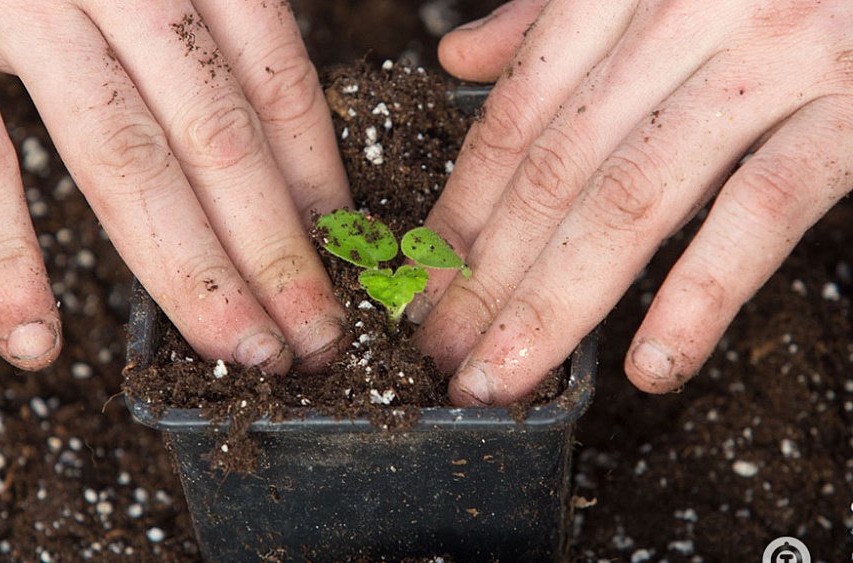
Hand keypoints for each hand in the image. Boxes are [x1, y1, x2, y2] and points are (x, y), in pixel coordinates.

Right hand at [0, 1, 350, 372]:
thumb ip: (194, 23)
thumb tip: (260, 143)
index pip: (274, 81)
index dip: (317, 180)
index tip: (343, 258)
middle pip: (218, 136)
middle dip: (276, 251)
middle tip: (318, 339)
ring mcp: (16, 2)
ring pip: (124, 159)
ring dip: (190, 273)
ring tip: (239, 354)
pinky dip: (2, 258)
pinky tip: (34, 343)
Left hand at [410, 0, 852, 404]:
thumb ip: (555, 12)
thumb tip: (462, 55)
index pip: (517, 116)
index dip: (461, 208)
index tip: (421, 284)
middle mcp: (688, 15)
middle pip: (557, 169)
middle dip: (488, 275)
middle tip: (442, 356)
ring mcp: (775, 58)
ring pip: (634, 197)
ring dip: (557, 302)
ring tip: (503, 378)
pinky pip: (764, 208)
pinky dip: (702, 292)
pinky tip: (651, 365)